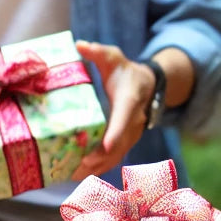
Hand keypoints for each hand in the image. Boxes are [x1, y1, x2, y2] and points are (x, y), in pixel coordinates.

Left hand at [74, 40, 155, 179]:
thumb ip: (98, 52)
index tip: (105, 144)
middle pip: (119, 144)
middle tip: (79, 166)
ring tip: (74, 175)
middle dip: (100, 157)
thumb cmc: (125, 71)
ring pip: (117, 155)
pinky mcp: (125, 142)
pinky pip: (114, 158)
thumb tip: (79, 44)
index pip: (124, 119)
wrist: (146, 85)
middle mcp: (133, 122)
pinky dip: (99, 168)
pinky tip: (80, 174)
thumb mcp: (113, 57)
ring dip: (97, 167)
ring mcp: (131, 134)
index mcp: (129, 101)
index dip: (116, 132)